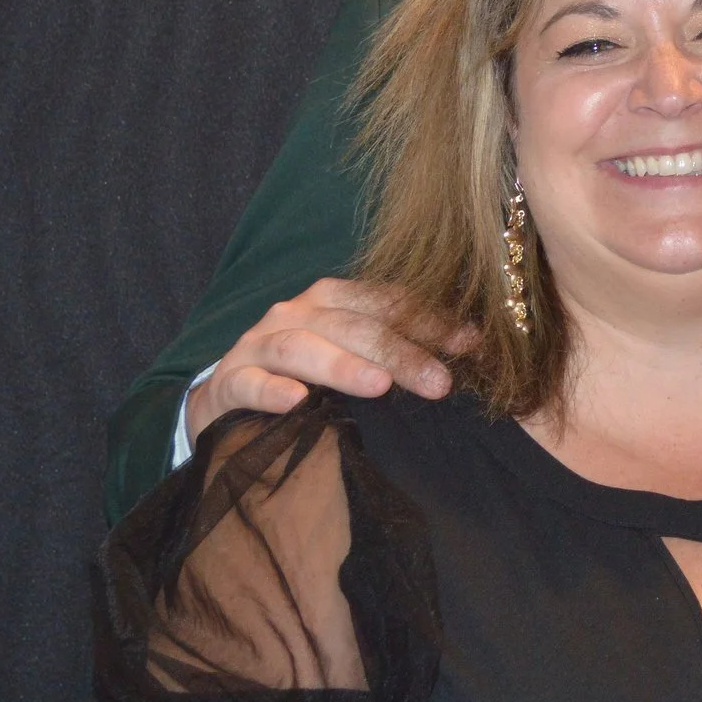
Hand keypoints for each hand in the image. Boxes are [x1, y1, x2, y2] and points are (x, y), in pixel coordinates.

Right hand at [185, 278, 470, 442]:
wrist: (231, 400)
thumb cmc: (309, 377)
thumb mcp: (356, 357)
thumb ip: (399, 350)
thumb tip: (473, 353)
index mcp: (332, 299)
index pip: (386, 304)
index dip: (430, 322)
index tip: (472, 345)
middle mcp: (295, 313)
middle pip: (353, 326)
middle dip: (400, 352)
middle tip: (439, 383)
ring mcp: (257, 344)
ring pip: (302, 347)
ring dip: (342, 366)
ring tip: (379, 386)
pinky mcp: (228, 381)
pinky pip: (249, 382)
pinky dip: (272, 390)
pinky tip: (297, 402)